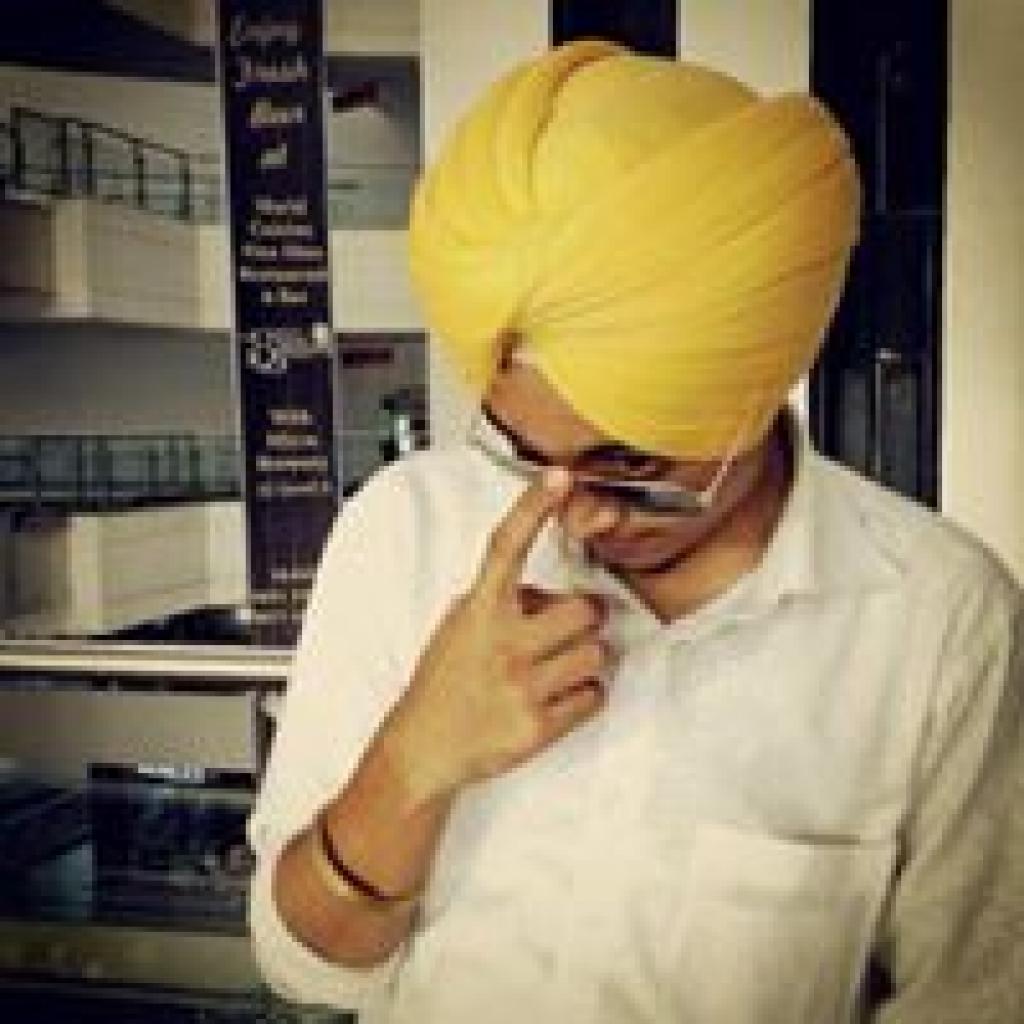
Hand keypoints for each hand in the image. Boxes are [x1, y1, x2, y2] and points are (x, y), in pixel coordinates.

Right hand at [386, 467, 614, 798]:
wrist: (424, 747)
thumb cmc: (444, 681)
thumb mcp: (459, 625)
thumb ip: (500, 601)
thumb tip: (553, 591)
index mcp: (479, 611)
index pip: (507, 546)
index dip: (534, 508)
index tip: (558, 478)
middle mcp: (501, 643)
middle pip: (584, 611)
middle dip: (586, 618)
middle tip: (571, 627)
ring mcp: (521, 685)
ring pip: (596, 654)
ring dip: (585, 659)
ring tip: (554, 669)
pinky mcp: (537, 726)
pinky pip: (593, 695)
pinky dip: (583, 695)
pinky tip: (554, 697)